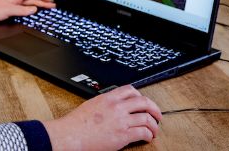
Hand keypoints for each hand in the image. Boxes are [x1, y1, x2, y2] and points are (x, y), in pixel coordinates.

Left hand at [0, 0, 55, 24]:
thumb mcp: (9, 10)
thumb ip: (22, 10)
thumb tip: (34, 9)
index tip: (51, 1)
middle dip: (42, 2)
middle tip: (52, 6)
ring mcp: (11, 4)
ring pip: (27, 3)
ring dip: (37, 5)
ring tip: (45, 9)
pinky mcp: (8, 9)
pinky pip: (22, 8)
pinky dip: (29, 10)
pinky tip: (30, 13)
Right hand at [43, 85, 161, 150]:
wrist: (71, 135)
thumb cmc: (77, 123)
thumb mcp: (91, 105)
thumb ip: (104, 104)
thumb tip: (112, 107)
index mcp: (108, 98)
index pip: (130, 90)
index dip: (141, 95)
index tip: (143, 101)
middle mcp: (117, 107)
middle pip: (144, 102)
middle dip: (154, 108)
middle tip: (157, 114)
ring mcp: (121, 121)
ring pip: (147, 118)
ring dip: (154, 125)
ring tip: (154, 130)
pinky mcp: (123, 135)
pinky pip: (143, 132)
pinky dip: (149, 135)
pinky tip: (148, 138)